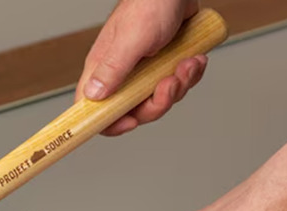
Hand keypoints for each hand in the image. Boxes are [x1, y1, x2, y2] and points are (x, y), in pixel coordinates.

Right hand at [77, 0, 208, 135]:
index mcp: (104, 68)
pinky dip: (189, 75)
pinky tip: (194, 58)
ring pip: (159, 99)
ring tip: (187, 63)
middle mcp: (122, 73)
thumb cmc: (150, 3)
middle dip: (157, 103)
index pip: (92, 108)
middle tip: (169, 83)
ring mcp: (144, 70)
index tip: (129, 123)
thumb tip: (93, 97)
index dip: (108, 122)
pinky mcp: (164, 65)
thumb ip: (113, 69)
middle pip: (134, 110)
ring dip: (179, 85)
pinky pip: (176, 85)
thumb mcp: (131, 40)